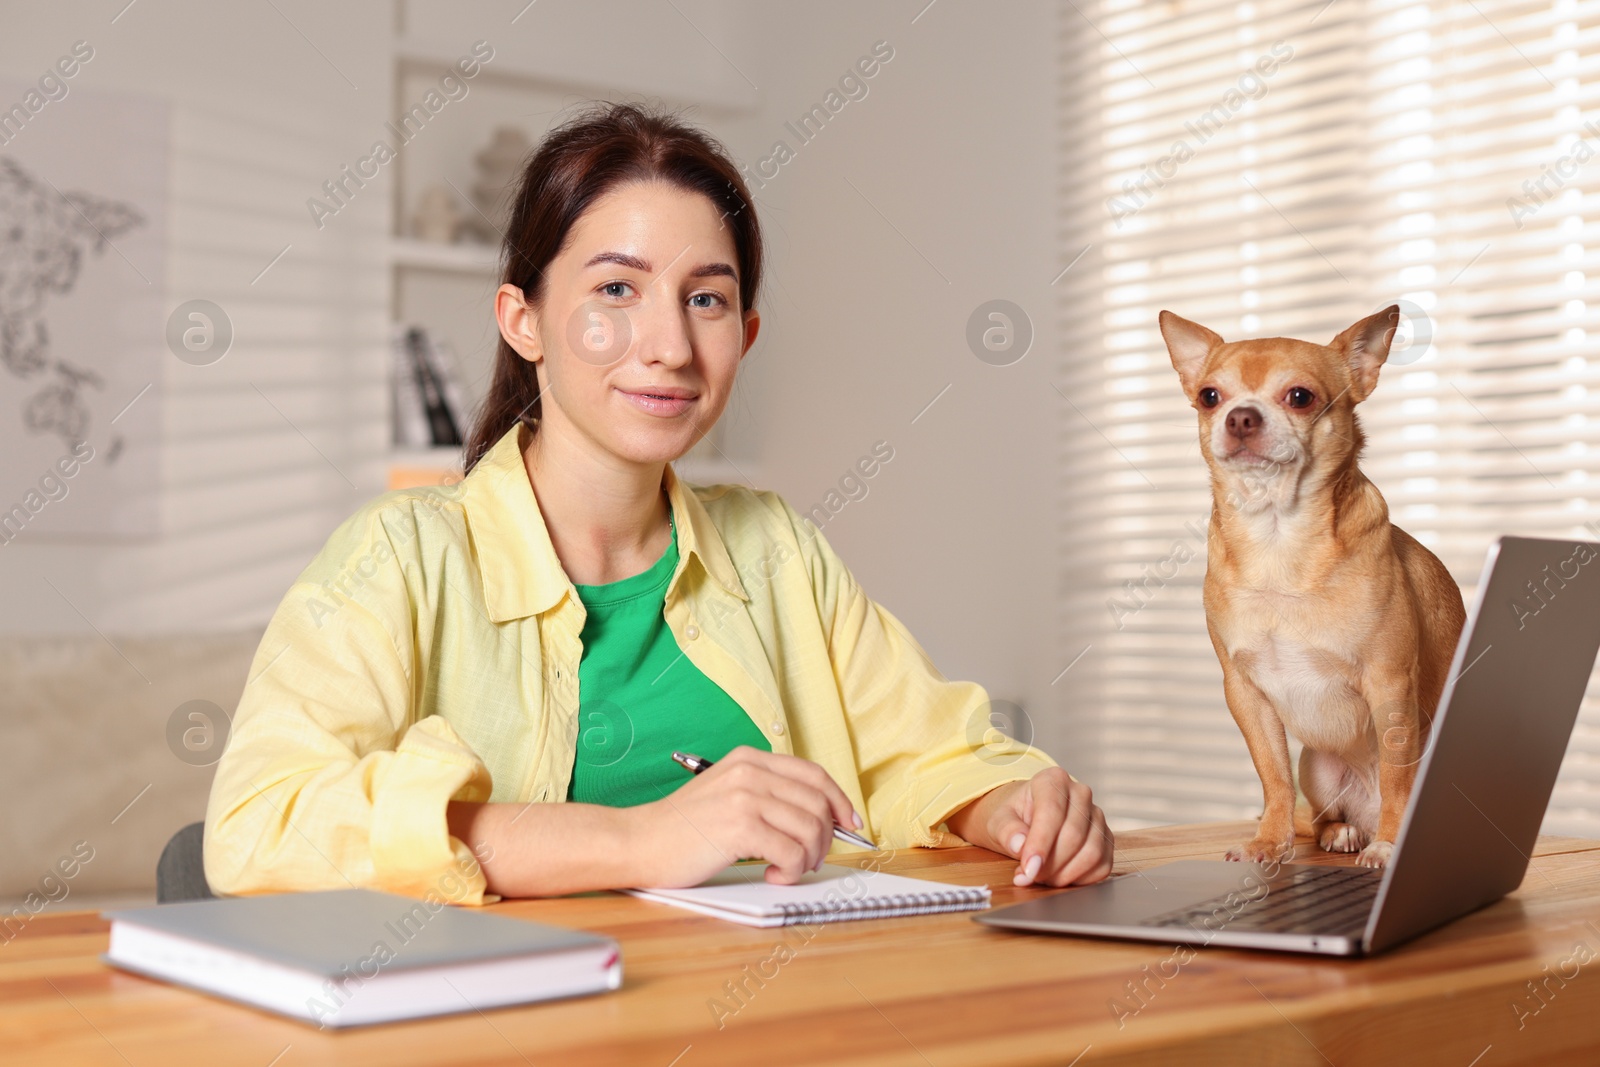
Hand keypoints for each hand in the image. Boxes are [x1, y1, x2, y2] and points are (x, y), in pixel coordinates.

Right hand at [633, 746, 861, 887]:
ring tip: (789, 868)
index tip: (849, 823)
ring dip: (809, 857)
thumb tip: (814, 817)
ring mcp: (745, 796)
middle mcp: (750, 771)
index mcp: (749, 759)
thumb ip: (764, 794)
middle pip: (817, 803)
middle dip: (824, 838)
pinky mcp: (740, 826)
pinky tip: (774, 874)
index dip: (839, 800)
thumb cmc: (680, 828)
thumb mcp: (725, 793)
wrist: (637, 841)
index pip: (813, 774)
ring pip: (810, 829)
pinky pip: (792, 852)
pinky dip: (791, 870)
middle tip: (810, 859)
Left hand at [944, 768, 1113, 887]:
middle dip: (1050, 864)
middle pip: (1074, 836)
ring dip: (1065, 874)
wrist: (1026, 818)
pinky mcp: (1106, 839)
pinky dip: (1080, 879)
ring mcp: (1097, 816)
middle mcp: (1080, 793)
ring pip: (1091, 853)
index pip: (1052, 812)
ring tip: (1042, 876)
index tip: (1028, 868)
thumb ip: (1006, 831)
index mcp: (1053, 780)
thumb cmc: (1013, 817)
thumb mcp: (998, 820)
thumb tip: (1019, 845)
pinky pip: (1102, 866)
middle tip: (1029, 875)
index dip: (1040, 844)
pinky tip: (1059, 877)